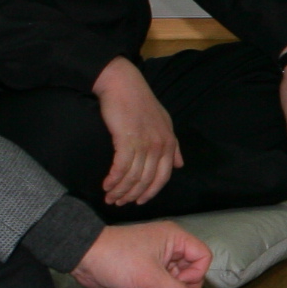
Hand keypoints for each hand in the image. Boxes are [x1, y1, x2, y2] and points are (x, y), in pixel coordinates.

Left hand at [75, 219, 210, 287]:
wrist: (86, 258)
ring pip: (180, 280)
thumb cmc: (119, 260)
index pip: (203, 256)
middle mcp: (171, 246)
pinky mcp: (148, 270)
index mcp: (175, 238)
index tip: (176, 283)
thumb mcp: (150, 277)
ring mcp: (160, 259)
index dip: (196, 275)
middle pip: (194, 270)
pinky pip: (167, 284)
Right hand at [92, 56, 181, 206]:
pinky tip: (106, 185)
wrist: (123, 84)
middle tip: (118, 203)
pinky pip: (121, 167)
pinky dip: (113, 179)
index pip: (163, 178)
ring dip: (120, 190)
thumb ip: (173, 146)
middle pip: (146, 181)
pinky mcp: (127, 140)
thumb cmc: (141, 102)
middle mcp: (159, 146)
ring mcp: (144, 143)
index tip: (138, 202)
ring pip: (133, 177)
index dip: (150, 193)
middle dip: (132, 195)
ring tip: (109, 197)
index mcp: (169, 143)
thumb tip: (180, 165)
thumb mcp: (164, 122)